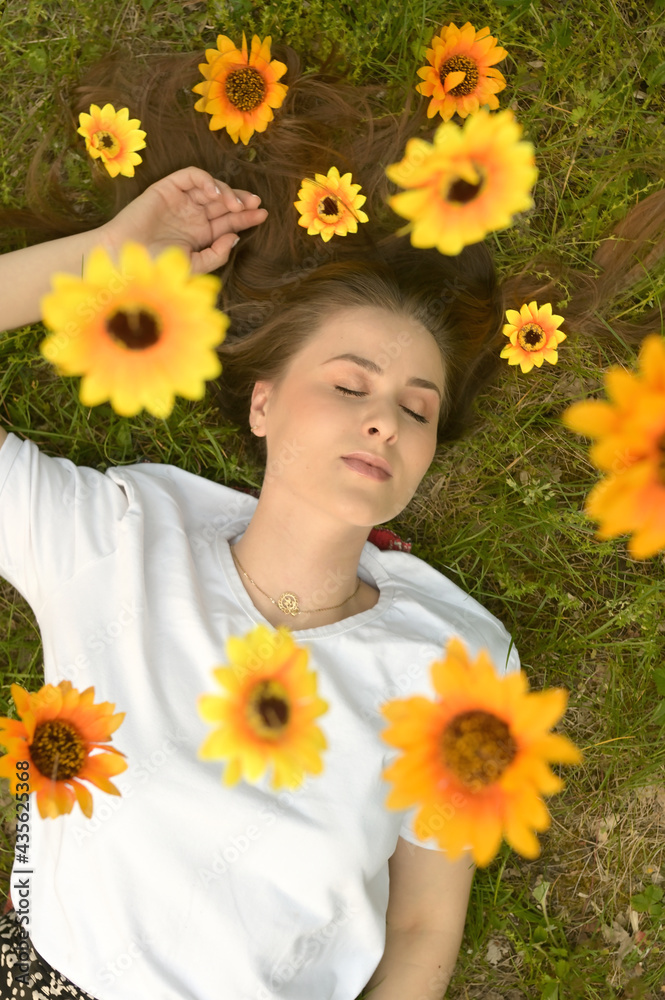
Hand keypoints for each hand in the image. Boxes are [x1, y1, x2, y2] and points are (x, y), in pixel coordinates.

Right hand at [99, 166, 267, 272]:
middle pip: (223, 204)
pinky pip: (191, 177)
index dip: (245, 217)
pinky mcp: (167, 188)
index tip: (262, 215)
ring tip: (234, 205)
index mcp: (199, 235)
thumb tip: (236, 237)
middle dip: (241, 202)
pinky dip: (206, 181)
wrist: (126, 258)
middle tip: (256, 205)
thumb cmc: (156, 266)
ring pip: (210, 188)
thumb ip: (216, 254)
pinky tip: (215, 195)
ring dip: (226, 193)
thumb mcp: (194, 265)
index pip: (227, 222)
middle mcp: (191, 216)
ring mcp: (180, 201)